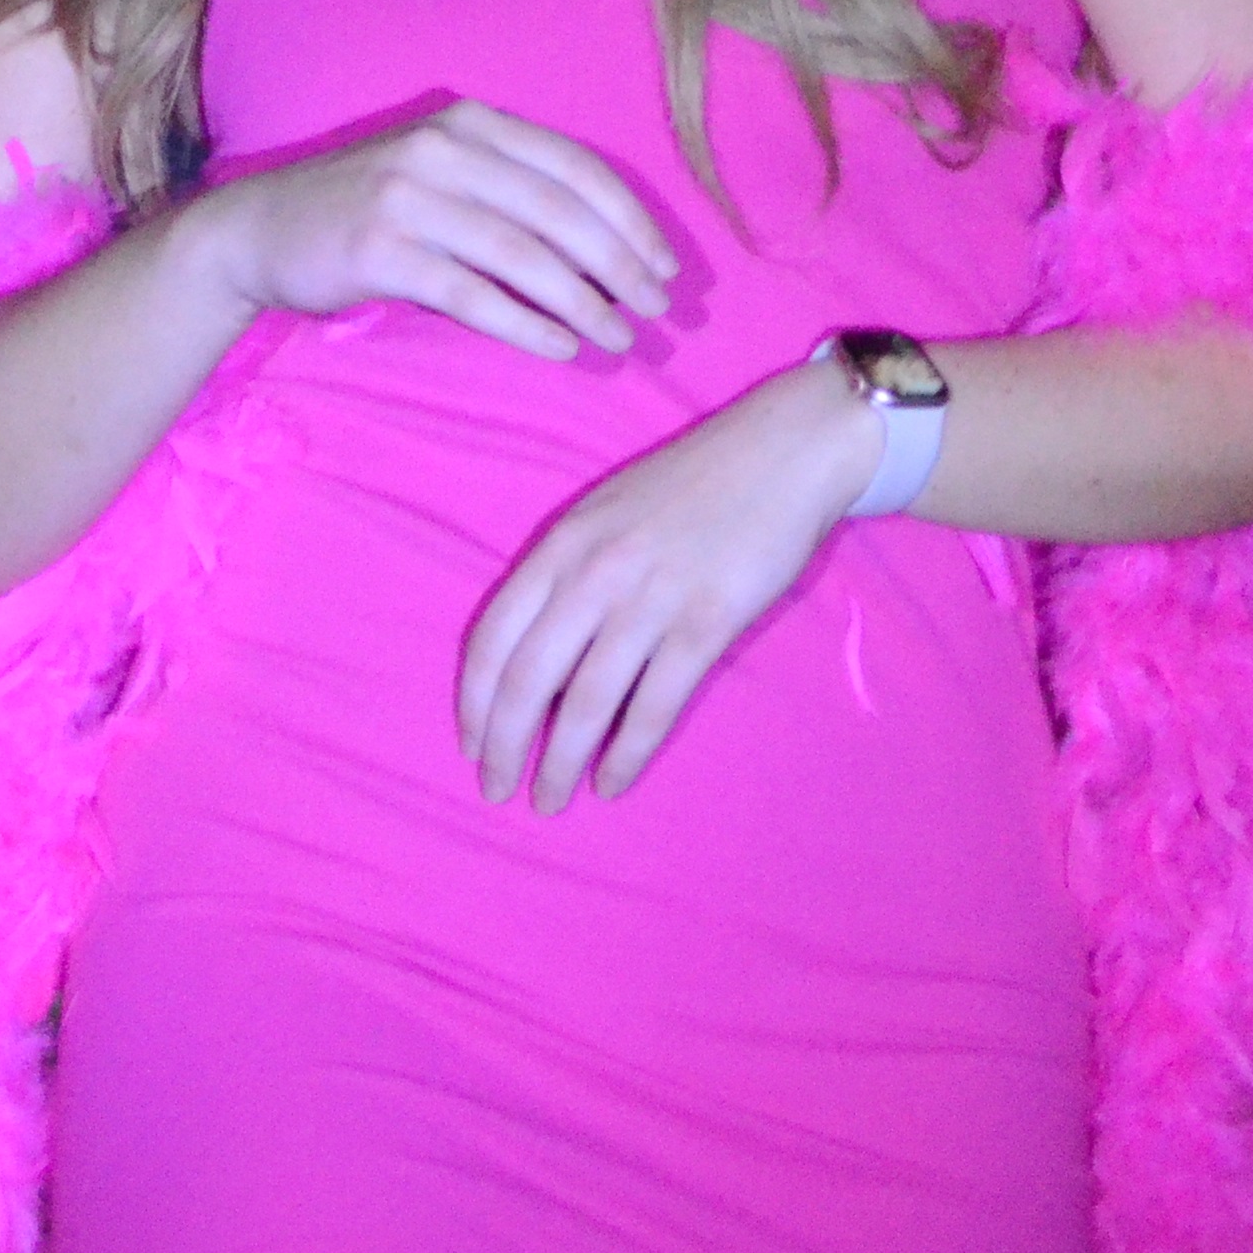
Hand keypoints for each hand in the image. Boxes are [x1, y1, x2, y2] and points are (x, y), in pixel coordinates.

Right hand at [188, 98, 676, 360]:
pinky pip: (472, 294)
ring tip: (617, 338)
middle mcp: (444, 149)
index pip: (575, 168)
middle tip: (654, 309)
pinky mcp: (380, 250)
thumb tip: (609, 252)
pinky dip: (526, 325)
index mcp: (472, 124)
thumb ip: (511, 194)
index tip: (665, 266)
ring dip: (583, 302)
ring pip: (523, 255)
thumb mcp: (443, 177)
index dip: (630, 219)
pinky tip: (561, 348)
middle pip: (559, 212)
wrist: (260, 230)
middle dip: (620, 264)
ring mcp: (408, 197)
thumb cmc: (369, 210)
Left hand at [458, 362, 877, 810]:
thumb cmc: (693, 483)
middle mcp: (593, 575)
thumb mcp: (607, 511)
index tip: (471, 742)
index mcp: (562, 544)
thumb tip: (537, 653)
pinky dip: (626, 755)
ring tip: (549, 800)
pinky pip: (653, 707)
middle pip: (526, 680)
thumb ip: (569, 570)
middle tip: (497, 788)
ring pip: (584, 704)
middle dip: (503, 746)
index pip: (492, 637)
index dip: (473, 700)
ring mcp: (649, 601)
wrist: (782, 452)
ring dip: (560, 763)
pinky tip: (612, 783)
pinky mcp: (705, 625)